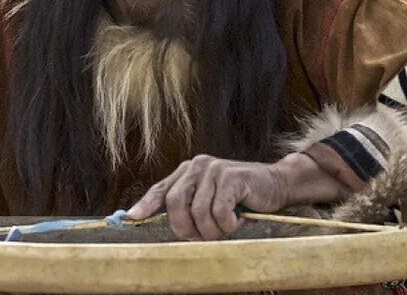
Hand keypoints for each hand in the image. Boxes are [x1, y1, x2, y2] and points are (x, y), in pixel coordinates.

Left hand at [126, 154, 291, 240]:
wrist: (275, 184)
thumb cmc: (241, 197)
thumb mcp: (212, 199)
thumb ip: (192, 207)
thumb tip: (174, 229)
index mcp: (187, 172)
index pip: (161, 189)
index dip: (145, 204)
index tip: (132, 218)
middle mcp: (196, 166)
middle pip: (175, 202)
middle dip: (184, 227)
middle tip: (200, 239)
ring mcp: (213, 169)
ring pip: (198, 210)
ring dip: (210, 230)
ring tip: (224, 231)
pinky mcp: (231, 177)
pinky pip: (219, 210)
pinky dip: (226, 225)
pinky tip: (236, 223)